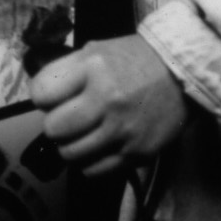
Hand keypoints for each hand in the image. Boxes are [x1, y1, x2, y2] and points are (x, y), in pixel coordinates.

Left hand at [27, 33, 188, 177]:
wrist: (181, 74)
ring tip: (82, 133)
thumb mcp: (95, 50)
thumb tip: (40, 96)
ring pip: (71, 154)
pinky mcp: (137, 153)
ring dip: (71, 145)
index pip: (41, 94)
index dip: (42, 97)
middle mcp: (106, 99)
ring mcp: (122, 129)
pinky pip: (95, 170)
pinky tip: (97, 147)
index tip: (51, 98)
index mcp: (92, 67)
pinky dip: (89, 162)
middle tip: (67, 118)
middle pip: (54, 128)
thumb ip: (66, 71)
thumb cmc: (133, 60)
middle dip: (56, 124)